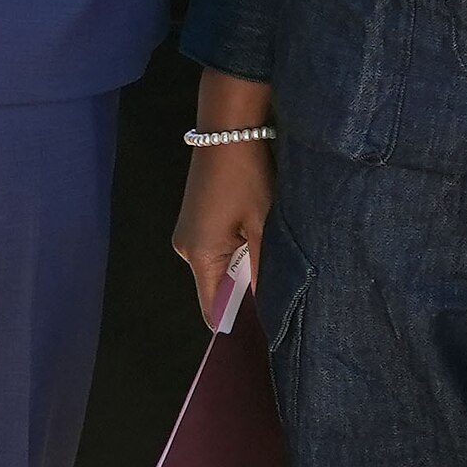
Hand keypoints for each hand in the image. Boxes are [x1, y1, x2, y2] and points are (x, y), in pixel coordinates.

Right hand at [176, 70, 276, 327]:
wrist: (229, 130)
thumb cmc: (248, 178)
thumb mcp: (263, 227)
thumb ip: (264, 271)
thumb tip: (268, 306)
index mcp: (199, 255)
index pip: (212, 307)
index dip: (235, 324)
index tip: (262, 336)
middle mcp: (186, 249)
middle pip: (216, 288)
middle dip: (244, 294)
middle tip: (280, 297)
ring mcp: (188, 233)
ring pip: (218, 267)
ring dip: (243, 269)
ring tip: (272, 265)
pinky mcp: (195, 219)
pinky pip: (216, 249)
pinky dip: (237, 252)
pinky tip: (258, 242)